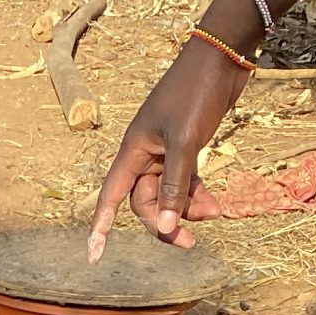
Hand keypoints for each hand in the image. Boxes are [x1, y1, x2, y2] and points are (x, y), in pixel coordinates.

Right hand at [88, 41, 248, 258]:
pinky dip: (197, 195)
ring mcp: (166, 151)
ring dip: (187, 209)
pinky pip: (185, 183)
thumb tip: (165, 228)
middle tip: (189, 240)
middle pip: (145, 202)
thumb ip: (175, 188)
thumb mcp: (184, 143)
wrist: (221, 58)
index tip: (94, 257)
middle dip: (165, 222)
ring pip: (168, 195)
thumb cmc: (196, 93)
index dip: (101, 227)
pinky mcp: (186, 148)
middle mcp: (145, 154)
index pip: (110, 197)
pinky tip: (216, 204)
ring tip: (214, 212)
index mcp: (134, 151)